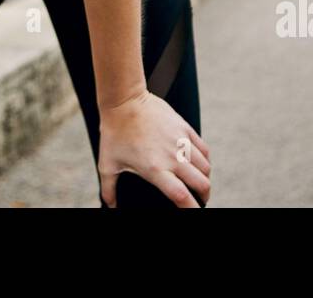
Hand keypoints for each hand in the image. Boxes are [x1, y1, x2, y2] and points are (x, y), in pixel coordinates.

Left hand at [97, 88, 210, 207]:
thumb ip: (108, 189)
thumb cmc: (114, 133)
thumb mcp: (107, 164)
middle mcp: (172, 157)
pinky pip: (203, 148)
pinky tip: (199, 164)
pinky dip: (205, 160)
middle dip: (204, 196)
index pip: (181, 196)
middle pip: (201, 184)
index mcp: (155, 169)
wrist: (124, 100)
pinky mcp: (184, 127)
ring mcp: (181, 141)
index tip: (194, 212)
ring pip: (205, 167)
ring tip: (200, 183)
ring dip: (205, 179)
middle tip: (200, 200)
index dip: (192, 209)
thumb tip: (109, 206)